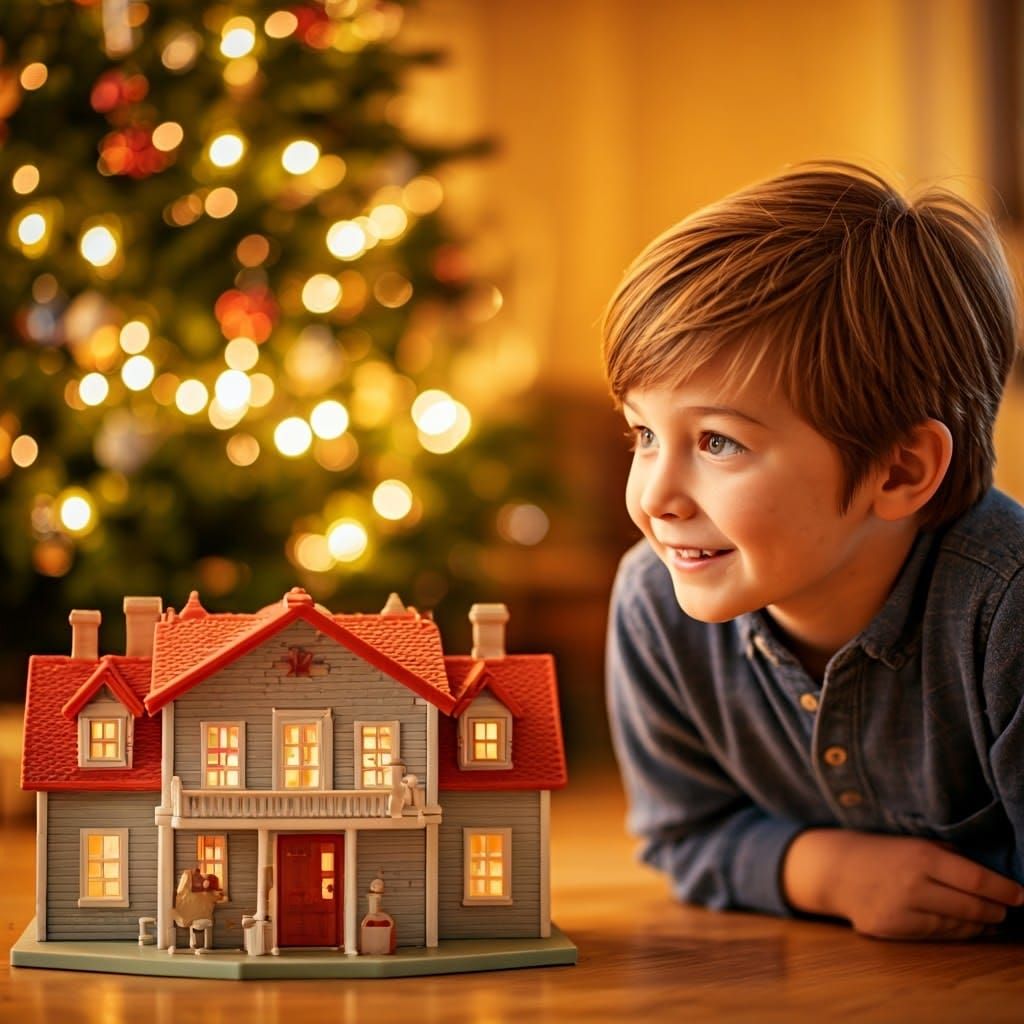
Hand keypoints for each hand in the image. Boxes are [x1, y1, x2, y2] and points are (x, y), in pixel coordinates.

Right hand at [782, 829, 1023, 939]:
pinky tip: (967, 926)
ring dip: (979, 923)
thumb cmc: (881, 852)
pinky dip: (955, 931)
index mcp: (919, 856)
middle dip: (996, 910)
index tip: (1021, 895)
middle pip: (970, 906)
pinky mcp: (891, 930)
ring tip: (991, 919)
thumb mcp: (912, 842)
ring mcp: (900, 910)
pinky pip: (934, 934)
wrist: (834, 869)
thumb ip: (947, 856)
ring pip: (956, 924)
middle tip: (1009, 909)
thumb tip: (989, 875)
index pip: (974, 878)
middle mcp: (912, 884)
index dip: (1002, 890)